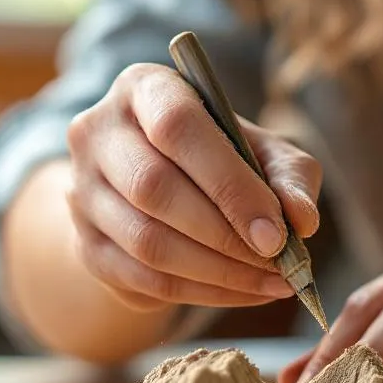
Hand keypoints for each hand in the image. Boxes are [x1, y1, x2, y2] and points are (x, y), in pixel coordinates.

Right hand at [65, 63, 321, 311]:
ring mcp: (82, 192)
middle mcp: (97, 134)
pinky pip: (140, 279)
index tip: (277, 234)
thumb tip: (301, 221)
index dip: (229, 184)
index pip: (176, 127)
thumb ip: (290, 176)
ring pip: (145, 242)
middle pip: (153, 188)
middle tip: (279, 265)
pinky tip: (242, 292)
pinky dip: (199, 294)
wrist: (158, 184)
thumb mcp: (263, 149)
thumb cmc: (220, 157)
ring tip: (270, 282)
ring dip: (216, 272)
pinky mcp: (84, 244)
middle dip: (226, 236)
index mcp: (142, 88)